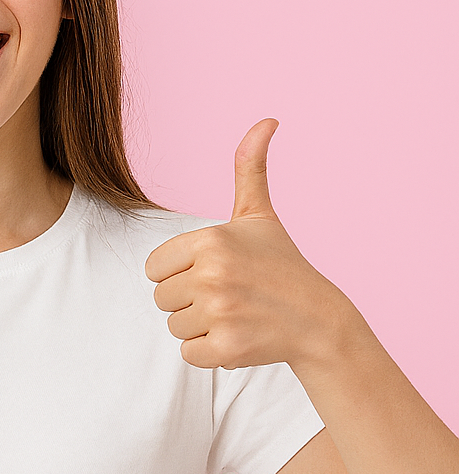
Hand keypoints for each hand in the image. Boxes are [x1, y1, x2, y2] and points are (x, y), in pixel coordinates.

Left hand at [144, 119, 348, 370]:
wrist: (317, 319)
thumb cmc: (281, 265)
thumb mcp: (259, 215)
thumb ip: (250, 168)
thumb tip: (267, 120)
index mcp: (209, 240)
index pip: (154, 268)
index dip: (179, 272)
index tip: (213, 271)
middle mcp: (211, 275)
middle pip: (161, 299)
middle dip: (189, 301)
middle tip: (229, 295)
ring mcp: (219, 313)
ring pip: (174, 327)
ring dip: (200, 327)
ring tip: (235, 314)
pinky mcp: (226, 347)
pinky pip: (189, 354)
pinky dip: (209, 351)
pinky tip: (239, 336)